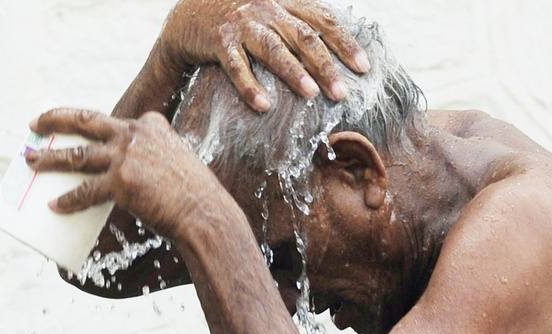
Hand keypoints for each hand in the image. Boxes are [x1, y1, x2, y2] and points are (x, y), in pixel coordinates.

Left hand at [27, 109, 224, 240]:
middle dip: (55, 119)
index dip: (88, 124)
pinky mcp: (121, 181)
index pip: (112, 121)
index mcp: (150, 124)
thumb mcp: (173, 162)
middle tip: (34, 123)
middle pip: (85, 120)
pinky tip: (54, 206)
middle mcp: (136, 134)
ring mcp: (127, 156)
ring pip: (77, 155)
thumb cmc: (191, 195)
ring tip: (29, 162)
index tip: (70, 124)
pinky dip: (68, 201)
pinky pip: (85, 192)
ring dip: (49, 159)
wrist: (204, 212)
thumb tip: (128, 176)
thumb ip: (150, 158)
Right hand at [157, 0, 369, 110]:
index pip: (323, 21)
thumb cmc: (237, 19)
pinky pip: (236, 67)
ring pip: (274, 50)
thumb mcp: (271, 11)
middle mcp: (267, 9)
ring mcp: (243, 25)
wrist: (187, 15)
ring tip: (312, 95)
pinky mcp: (219, 42)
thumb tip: (333, 46)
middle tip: (343, 92)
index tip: (364, 68)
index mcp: (286, 2)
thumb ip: (298, 22)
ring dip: (294, 73)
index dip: (345, 43)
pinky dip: (250, 86)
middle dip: (325, 65)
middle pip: (303, 37)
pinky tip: (263, 105)